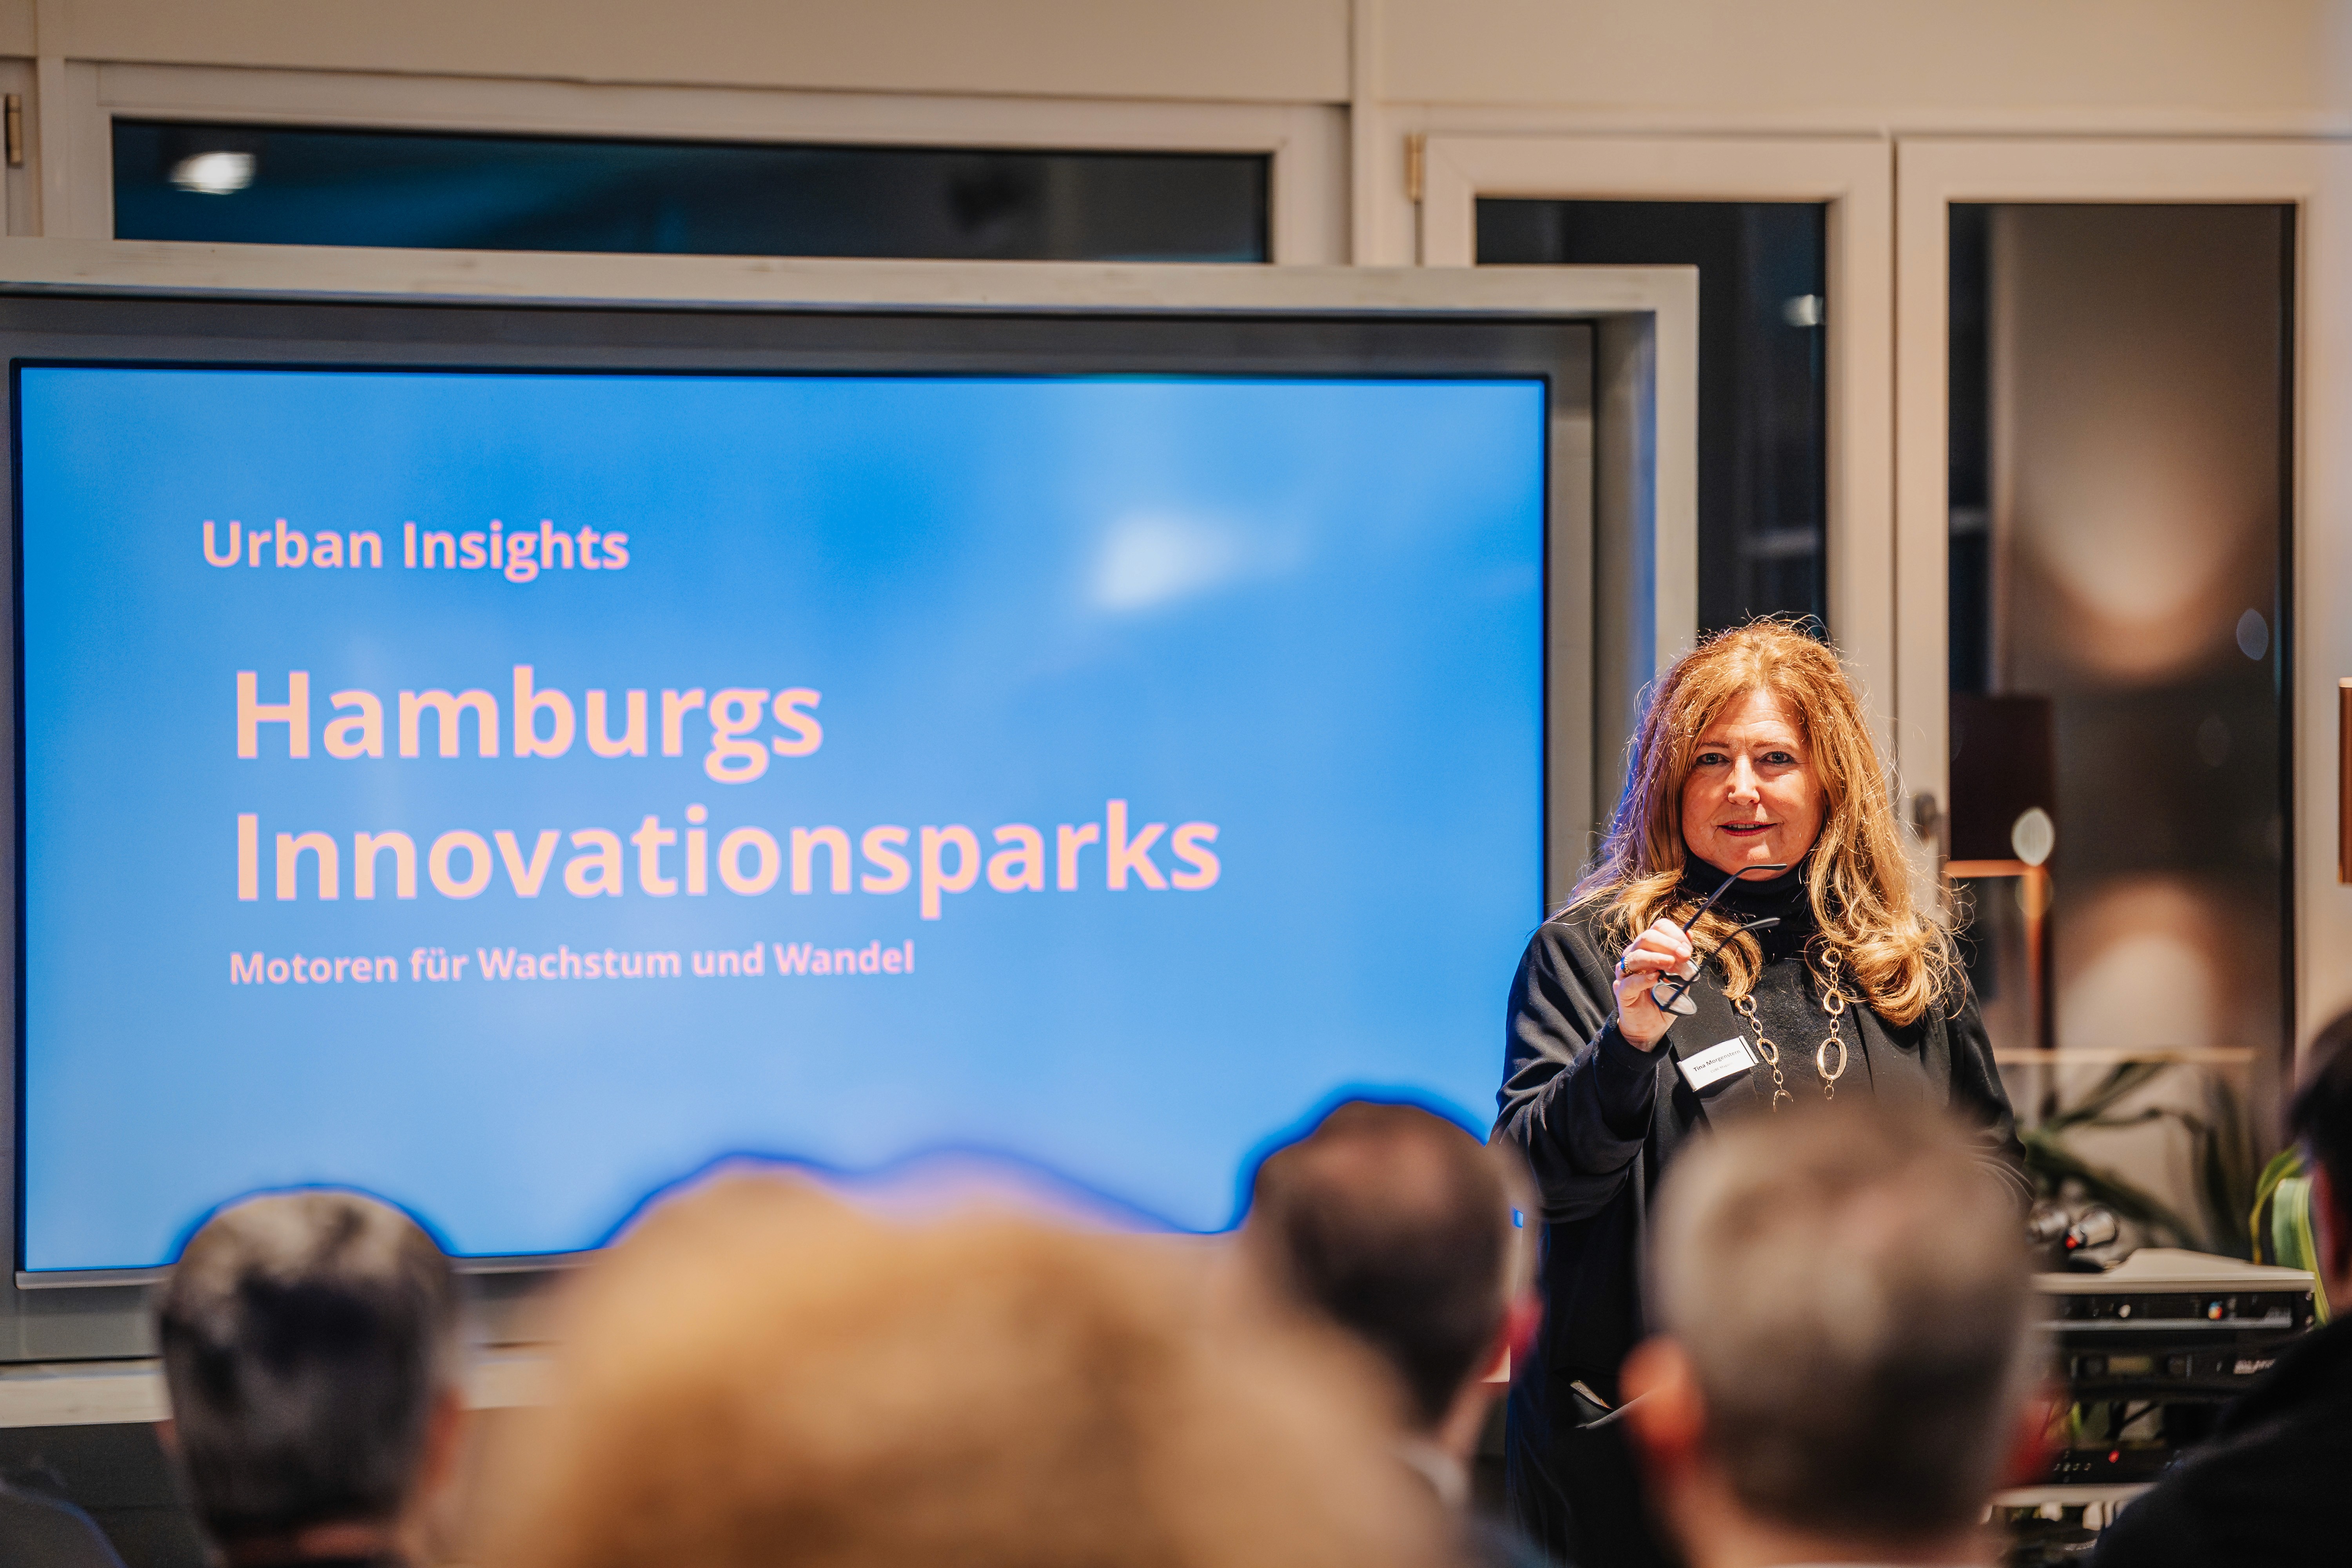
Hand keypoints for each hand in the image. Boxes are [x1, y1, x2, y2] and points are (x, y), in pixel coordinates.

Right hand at [1612, 917, 1695, 1050]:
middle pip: (1646, 938)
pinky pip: (1629, 981)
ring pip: (1635, 956)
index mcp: (1649, 949)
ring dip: (1656, 957)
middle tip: (1684, 956)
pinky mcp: (1622, 991)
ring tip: (1671, 964)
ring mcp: (1626, 973)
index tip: (1688, 949)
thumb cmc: (1663, 1000)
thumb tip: (1690, 935)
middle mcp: (1635, 957)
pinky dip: (1642, 978)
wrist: (1650, 1027)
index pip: (1657, 929)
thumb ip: (1684, 961)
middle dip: (1668, 944)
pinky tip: (1655, 978)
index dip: (1674, 934)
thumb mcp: (1680, 978)